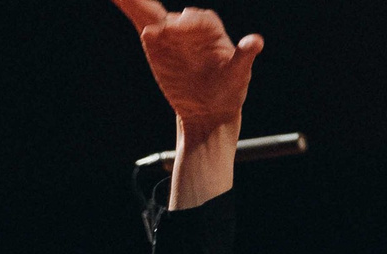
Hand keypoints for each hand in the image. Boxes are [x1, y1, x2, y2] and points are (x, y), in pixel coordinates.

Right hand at [109, 2, 264, 133]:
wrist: (208, 109)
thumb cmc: (228, 90)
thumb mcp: (238, 75)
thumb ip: (243, 56)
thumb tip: (256, 41)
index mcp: (211, 32)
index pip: (201, 21)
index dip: (191, 22)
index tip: (178, 25)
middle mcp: (190, 29)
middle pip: (174, 16)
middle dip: (161, 13)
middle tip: (147, 17)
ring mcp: (171, 34)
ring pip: (153, 13)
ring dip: (137, 2)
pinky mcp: (156, 42)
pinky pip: (141, 21)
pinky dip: (130, 7)